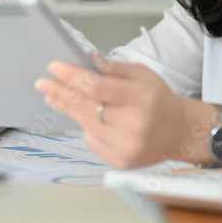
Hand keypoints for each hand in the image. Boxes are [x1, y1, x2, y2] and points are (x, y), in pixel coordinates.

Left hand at [35, 57, 211, 168]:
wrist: (179, 132)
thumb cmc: (159, 100)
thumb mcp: (142, 75)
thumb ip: (112, 69)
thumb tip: (84, 60)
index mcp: (141, 98)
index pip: (97, 86)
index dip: (72, 76)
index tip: (54, 67)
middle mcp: (133, 124)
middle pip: (86, 106)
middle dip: (61, 92)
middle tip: (42, 82)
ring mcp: (125, 146)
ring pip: (85, 124)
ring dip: (66, 108)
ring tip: (52, 95)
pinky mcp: (120, 161)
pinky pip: (91, 140)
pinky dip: (86, 127)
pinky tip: (85, 117)